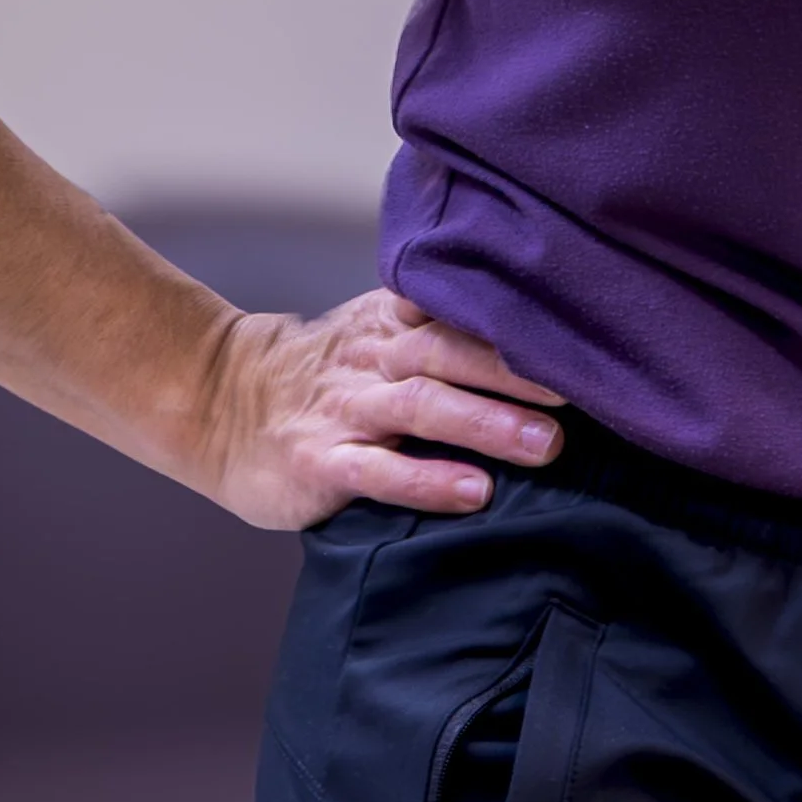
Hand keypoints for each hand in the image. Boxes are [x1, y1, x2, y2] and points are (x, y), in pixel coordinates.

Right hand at [187, 286, 566, 528]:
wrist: (221, 401)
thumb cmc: (323, 373)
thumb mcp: (374, 331)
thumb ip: (438, 328)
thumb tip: (533, 334)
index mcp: (390, 321)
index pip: (457, 308)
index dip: (513, 317)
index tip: (573, 328)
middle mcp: (373, 359)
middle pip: (451, 354)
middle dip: (516, 371)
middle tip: (579, 389)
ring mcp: (346, 411)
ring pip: (423, 409)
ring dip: (488, 423)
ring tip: (546, 444)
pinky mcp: (321, 463)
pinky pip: (379, 472)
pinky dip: (428, 480)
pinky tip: (475, 492)